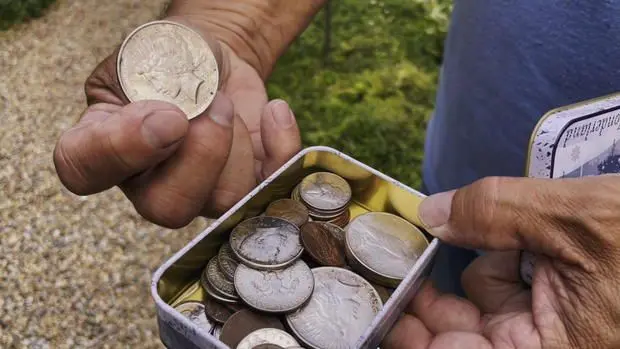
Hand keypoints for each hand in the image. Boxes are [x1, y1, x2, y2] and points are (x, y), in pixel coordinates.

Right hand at [53, 17, 300, 227]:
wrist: (211, 62)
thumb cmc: (171, 57)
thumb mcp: (149, 53)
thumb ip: (151, 83)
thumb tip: (177, 125)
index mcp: (102, 142)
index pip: (84, 169)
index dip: (123, 149)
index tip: (167, 114)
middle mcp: (145, 180)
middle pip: (167, 207)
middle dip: (202, 155)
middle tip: (213, 105)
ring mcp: (198, 192)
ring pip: (223, 199)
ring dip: (237, 142)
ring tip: (227, 101)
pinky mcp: (245, 187)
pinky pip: (270, 187)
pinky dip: (281, 147)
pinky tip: (273, 113)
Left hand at [384, 176, 619, 348]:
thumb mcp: (573, 218)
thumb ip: (495, 212)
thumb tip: (434, 212)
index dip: (413, 336)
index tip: (381, 308)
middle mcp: (548, 346)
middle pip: (459, 333)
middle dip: (434, 298)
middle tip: (403, 262)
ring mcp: (550, 329)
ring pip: (482, 300)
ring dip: (484, 265)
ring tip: (523, 241)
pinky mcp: (557, 308)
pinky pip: (507, 285)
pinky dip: (505, 259)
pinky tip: (532, 242)